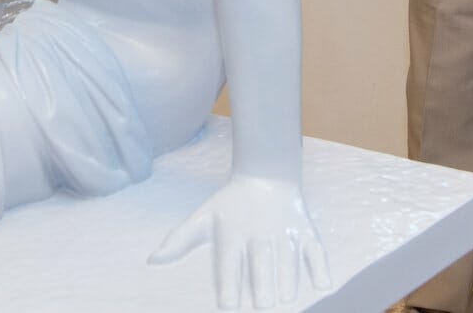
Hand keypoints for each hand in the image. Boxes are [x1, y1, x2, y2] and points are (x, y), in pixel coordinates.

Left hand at [150, 175, 330, 309]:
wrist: (265, 174)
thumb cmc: (230, 206)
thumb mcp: (202, 218)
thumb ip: (179, 241)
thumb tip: (151, 260)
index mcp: (233, 232)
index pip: (231, 261)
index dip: (230, 283)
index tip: (228, 304)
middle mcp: (259, 232)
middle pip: (261, 260)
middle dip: (262, 283)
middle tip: (262, 305)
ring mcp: (284, 230)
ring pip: (288, 257)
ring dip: (288, 278)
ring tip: (286, 299)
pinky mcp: (304, 228)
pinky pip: (315, 248)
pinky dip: (319, 265)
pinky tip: (321, 284)